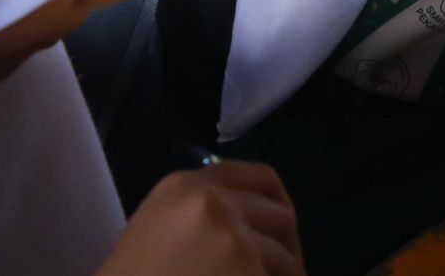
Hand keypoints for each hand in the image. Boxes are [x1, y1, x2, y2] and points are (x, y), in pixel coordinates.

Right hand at [96, 161, 302, 275]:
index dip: (277, 207)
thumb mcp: (158, 238)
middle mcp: (210, 201)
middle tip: (280, 275)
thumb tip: (257, 230)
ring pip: (286, 256)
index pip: (259, 178)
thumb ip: (204, 221)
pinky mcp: (247, 269)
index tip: (279, 234)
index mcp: (181, 188)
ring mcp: (232, 235)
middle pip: (281, 215)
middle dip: (286, 249)